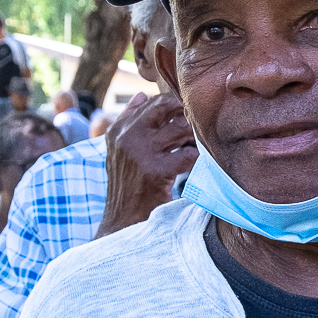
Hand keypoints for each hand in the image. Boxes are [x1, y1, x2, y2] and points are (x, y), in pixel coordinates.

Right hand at [97, 91, 197, 238]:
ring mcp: (140, 153)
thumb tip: (142, 96)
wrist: (122, 221)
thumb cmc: (128, 185)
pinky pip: (188, 154)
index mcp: (118, 129)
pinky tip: (196, 165)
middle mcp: (126, 136)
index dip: (178, 106)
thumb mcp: (120, 151)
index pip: (154, 102)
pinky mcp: (155, 171)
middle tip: (199, 127)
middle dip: (187, 114)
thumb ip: (130, 121)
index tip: (191, 116)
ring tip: (197, 146)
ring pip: (181, 128)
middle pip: (166, 107)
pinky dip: (197, 158)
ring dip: (195, 137)